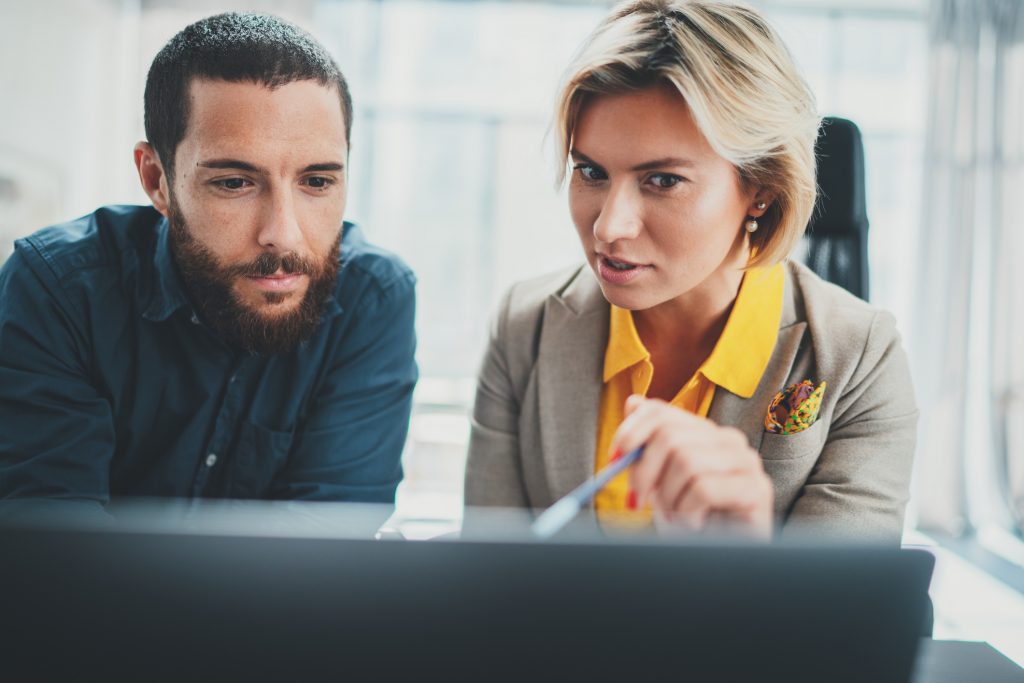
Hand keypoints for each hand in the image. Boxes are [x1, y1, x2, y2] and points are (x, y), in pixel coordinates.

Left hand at [610, 395, 773, 538]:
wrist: (718, 559)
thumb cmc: (689, 519)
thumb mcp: (659, 480)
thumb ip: (648, 445)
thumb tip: (633, 403)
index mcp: (703, 432)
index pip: (660, 411)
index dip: (631, 432)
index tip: (614, 460)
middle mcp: (728, 440)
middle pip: (670, 435)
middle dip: (645, 471)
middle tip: (638, 500)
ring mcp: (746, 462)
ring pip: (686, 461)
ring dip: (669, 497)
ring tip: (676, 517)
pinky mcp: (756, 489)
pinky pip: (704, 488)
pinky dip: (688, 512)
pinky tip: (694, 524)